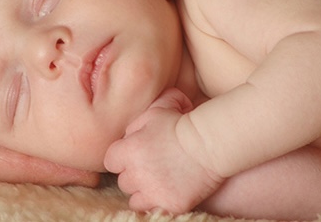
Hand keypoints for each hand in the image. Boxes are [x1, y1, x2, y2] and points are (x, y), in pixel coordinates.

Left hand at [104, 88, 222, 213]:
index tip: (135, 155)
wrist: (210, 142)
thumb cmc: (181, 122)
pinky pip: (155, 209)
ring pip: (135, 199)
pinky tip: (169, 191)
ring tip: (158, 182)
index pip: (111, 162)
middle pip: (123, 182)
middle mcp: (136, 174)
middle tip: (151, 166)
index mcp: (128, 151)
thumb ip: (136, 123)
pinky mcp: (170, 205)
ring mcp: (153, 192)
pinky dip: (159, 202)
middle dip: (134, 174)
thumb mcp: (155, 111)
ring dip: (143, 192)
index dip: (122, 158)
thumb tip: (131, 133)